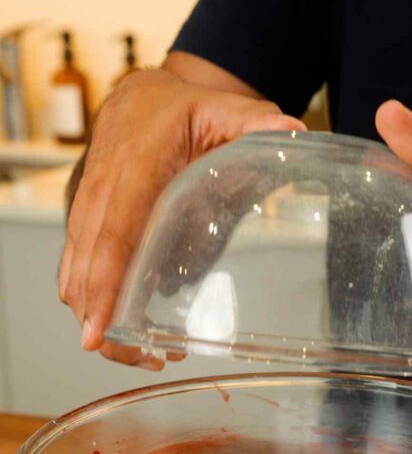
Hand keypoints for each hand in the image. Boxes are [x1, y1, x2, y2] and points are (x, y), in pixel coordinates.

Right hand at [60, 67, 303, 367]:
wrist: (142, 96)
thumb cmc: (184, 109)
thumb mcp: (226, 110)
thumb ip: (258, 124)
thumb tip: (295, 133)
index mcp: (134, 165)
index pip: (113, 233)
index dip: (104, 285)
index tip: (98, 331)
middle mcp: (101, 188)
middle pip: (87, 265)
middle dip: (101, 319)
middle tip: (140, 358)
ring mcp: (87, 205)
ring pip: (74, 271)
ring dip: (96, 316)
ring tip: (142, 353)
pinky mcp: (84, 219)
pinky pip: (75, 266)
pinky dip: (91, 301)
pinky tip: (122, 329)